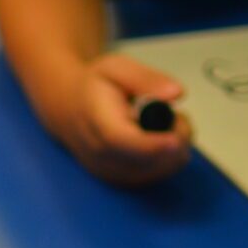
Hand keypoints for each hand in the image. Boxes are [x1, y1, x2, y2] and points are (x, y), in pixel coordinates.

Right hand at [44, 55, 191, 185]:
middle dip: (175, 139)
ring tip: (166, 123)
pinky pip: (156, 176)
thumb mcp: (116, 67)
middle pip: (144, 160)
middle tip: (178, 114)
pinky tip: (162, 139)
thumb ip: (146, 79)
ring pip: (157, 171)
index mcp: (96, 120)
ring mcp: (109, 171)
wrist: (70, 110)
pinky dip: (169, 159)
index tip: (175, 138)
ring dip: (175, 148)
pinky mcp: (120, 180)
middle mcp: (99, 154)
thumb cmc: (96, 86)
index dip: (149, 143)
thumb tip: (177, 93)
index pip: (119, 140)